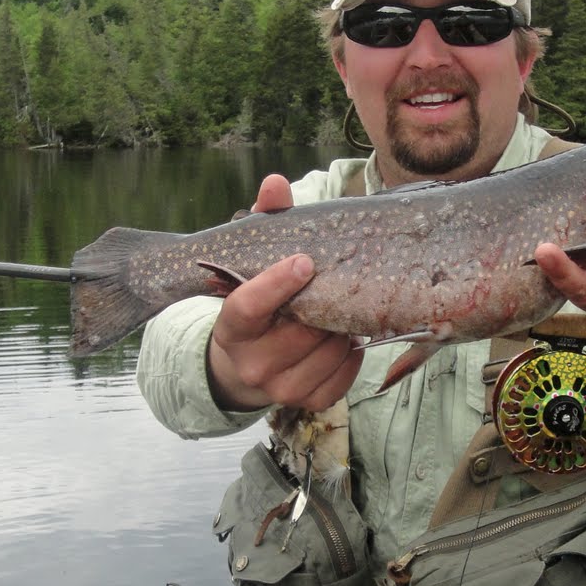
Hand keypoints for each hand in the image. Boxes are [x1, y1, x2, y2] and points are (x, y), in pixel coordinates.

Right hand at [207, 175, 362, 411]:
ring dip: (343, 328)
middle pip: (303, 329)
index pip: (249, 306)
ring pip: (330, 351)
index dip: (277, 284)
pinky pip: (345, 375)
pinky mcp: (309, 403)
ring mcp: (280, 389)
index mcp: (232, 327)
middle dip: (325, 304)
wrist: (249, 364)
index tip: (305, 261)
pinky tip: (343, 337)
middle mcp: (252, 364)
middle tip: (334, 285)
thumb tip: (275, 182)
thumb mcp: (256, 264)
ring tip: (338, 311)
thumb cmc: (259, 301)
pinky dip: (353, 353)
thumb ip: (268, 221)